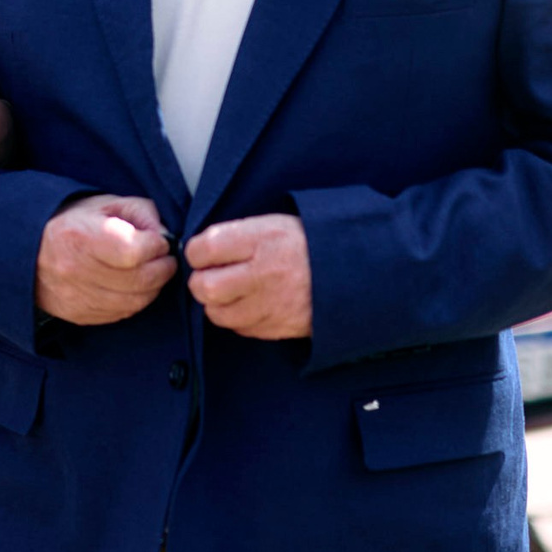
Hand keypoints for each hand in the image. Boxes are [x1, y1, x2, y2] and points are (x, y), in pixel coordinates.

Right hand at [35, 195, 174, 324]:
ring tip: (152, 271)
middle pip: (139, 280)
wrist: (31, 252)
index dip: (155, 246)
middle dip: (163, 268)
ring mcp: (77, 297)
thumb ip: (141, 212)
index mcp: (80, 236)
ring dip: (153, 287)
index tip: (158, 240)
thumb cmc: (74, 223)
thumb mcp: (105, 204)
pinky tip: (133, 286)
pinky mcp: (80, 315)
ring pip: (135, 301)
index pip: (133, 251)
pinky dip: (136, 300)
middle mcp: (75, 270)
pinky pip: (122, 313)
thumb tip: (165, 235)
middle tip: (165, 258)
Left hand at [184, 214, 312, 338]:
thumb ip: (238, 235)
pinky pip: (240, 328)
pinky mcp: (278, 327)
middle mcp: (264, 273)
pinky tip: (251, 304)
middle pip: (204, 287)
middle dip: (202, 281)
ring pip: (217, 313)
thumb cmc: (310, 243)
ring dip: (218, 303)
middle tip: (212, 275)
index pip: (204, 249)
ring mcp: (271, 304)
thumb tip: (201, 250)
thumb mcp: (276, 224)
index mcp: (262, 239)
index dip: (196, 252)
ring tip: (232, 291)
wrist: (354, 271)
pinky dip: (238, 318)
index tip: (203, 253)